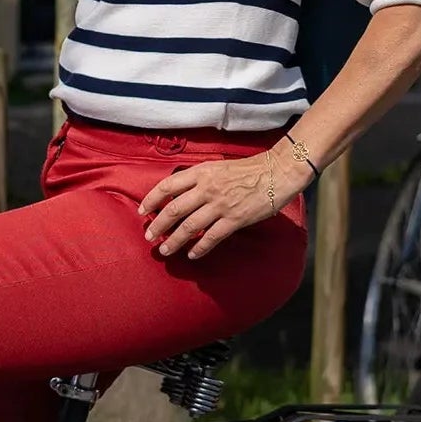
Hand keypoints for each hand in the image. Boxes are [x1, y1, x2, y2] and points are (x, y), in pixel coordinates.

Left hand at [139, 148, 306, 259]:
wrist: (277, 172)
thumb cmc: (248, 169)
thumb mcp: (217, 167)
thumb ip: (198, 179)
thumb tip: (178, 193)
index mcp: (201, 172)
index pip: (167, 186)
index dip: (151, 199)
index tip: (143, 211)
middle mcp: (207, 188)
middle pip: (174, 209)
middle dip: (158, 225)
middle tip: (148, 236)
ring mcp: (220, 205)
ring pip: (189, 226)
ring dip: (174, 240)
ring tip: (164, 249)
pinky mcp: (235, 219)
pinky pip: (212, 237)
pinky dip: (200, 247)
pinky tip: (192, 254)